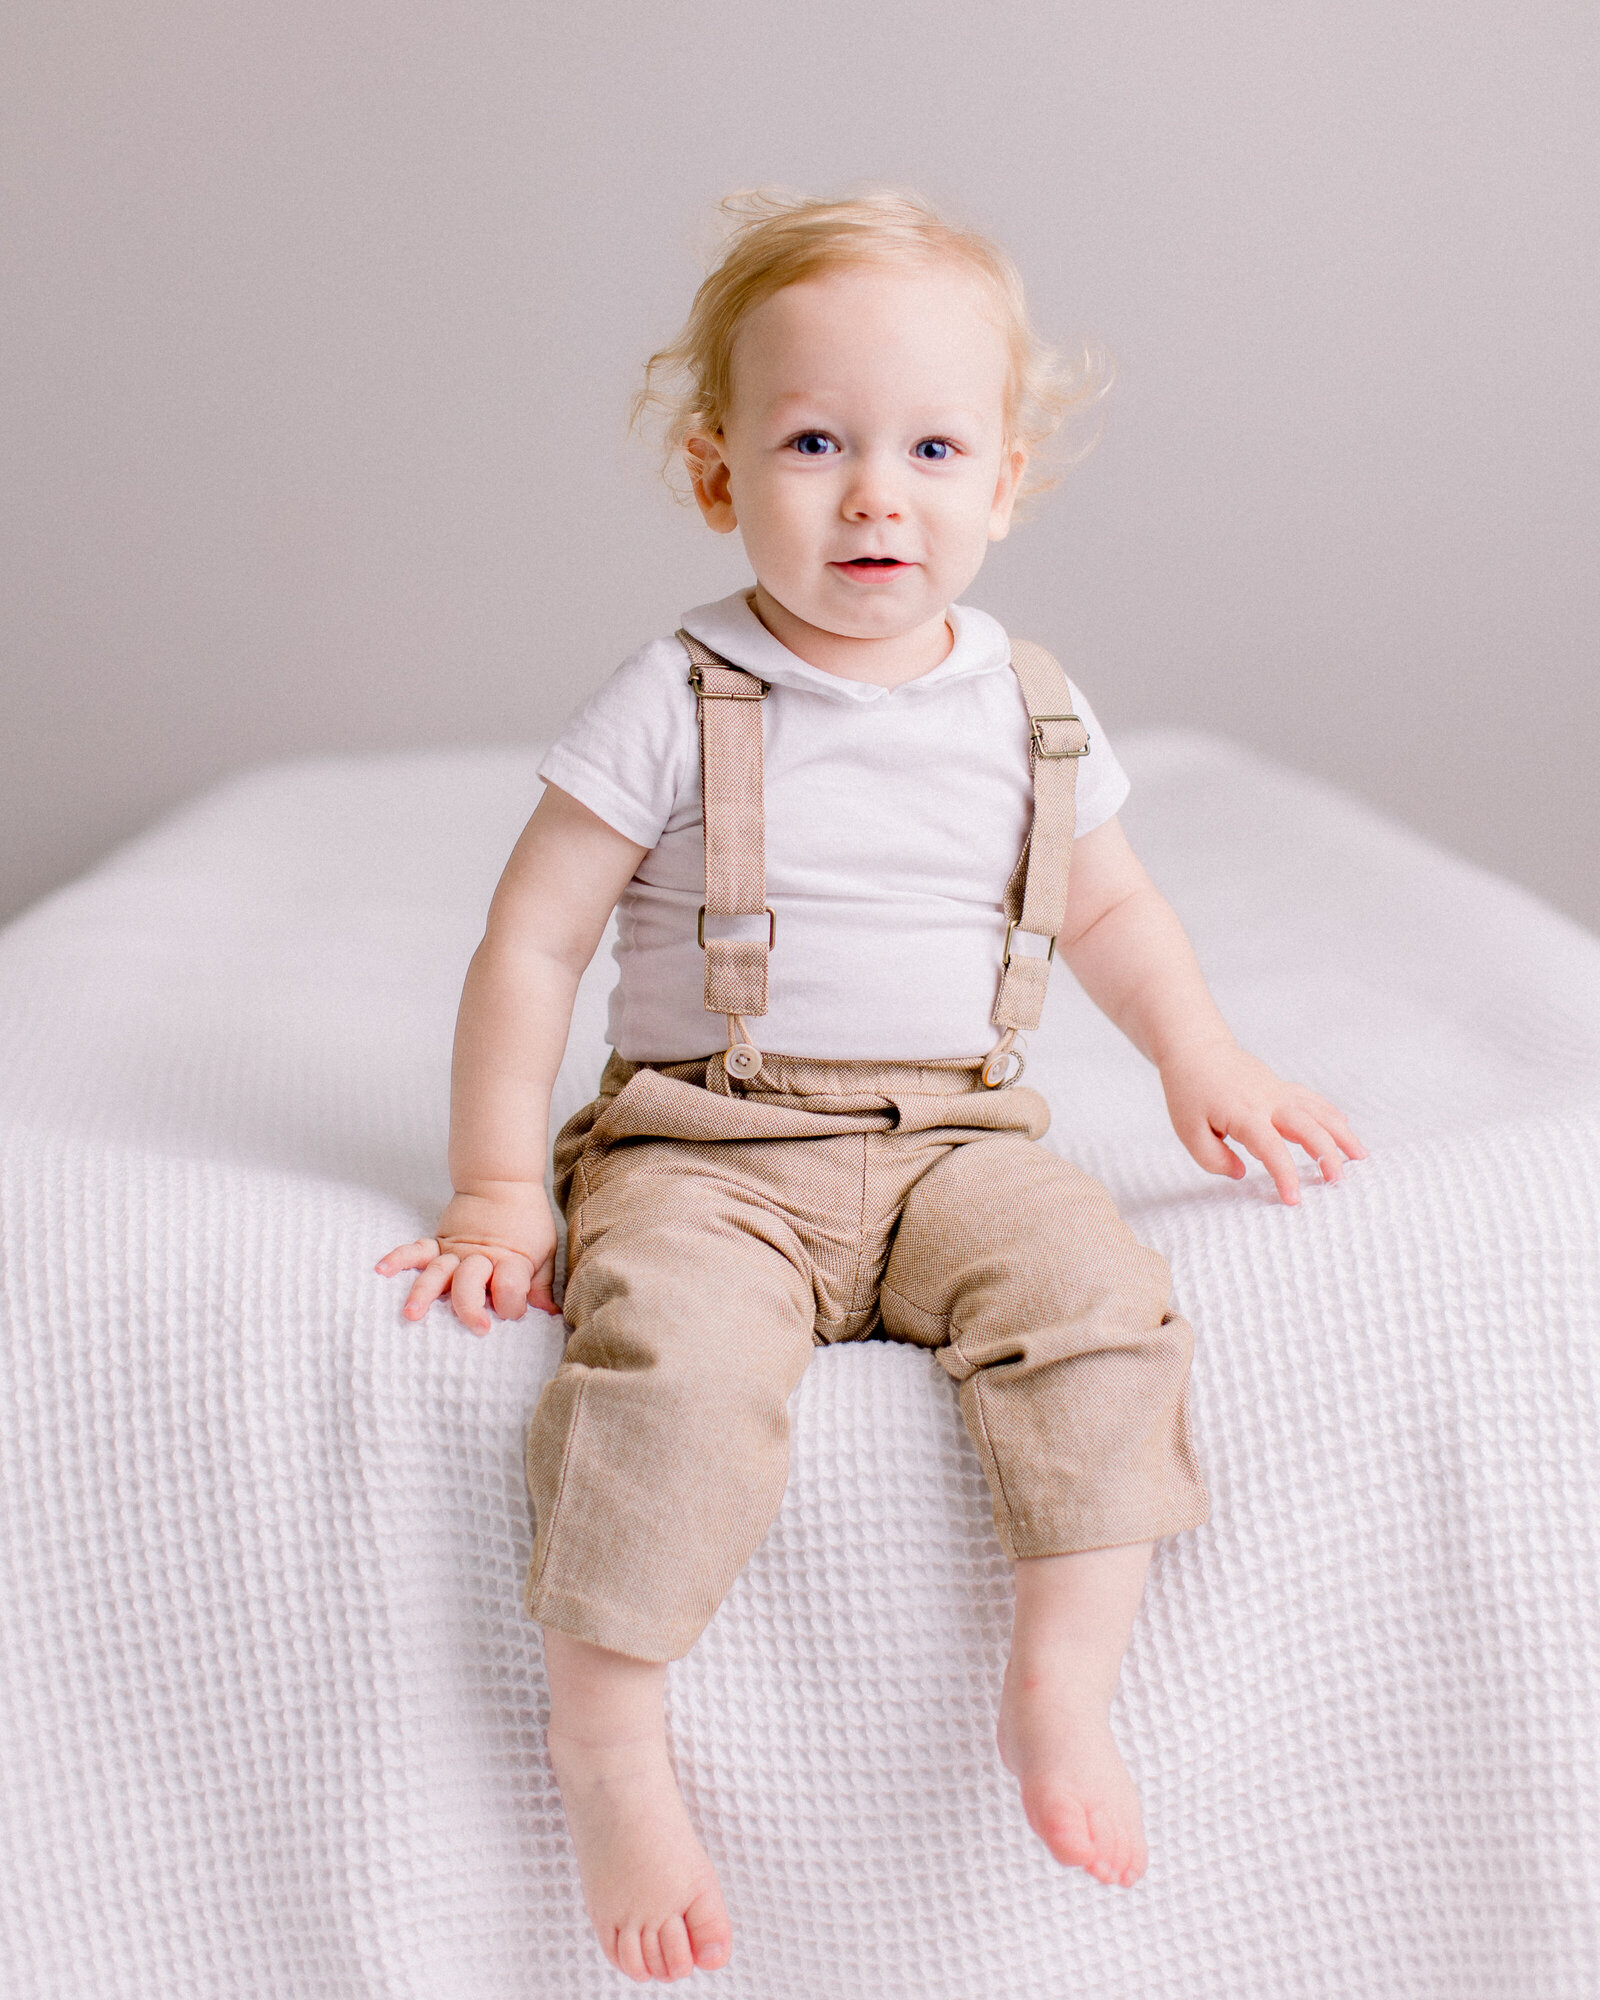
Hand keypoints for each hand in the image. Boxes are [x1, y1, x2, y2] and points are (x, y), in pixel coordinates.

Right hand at [375, 1185, 558, 1333]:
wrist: (503, 1182)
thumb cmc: (527, 1221)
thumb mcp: (544, 1250)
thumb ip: (540, 1283)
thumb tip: (550, 1314)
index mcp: (510, 1259)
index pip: (510, 1288)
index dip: (514, 1305)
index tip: (516, 1312)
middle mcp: (479, 1256)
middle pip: (470, 1283)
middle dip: (471, 1307)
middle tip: (477, 1328)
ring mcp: (455, 1250)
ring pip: (438, 1272)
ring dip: (424, 1293)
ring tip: (411, 1314)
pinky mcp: (439, 1242)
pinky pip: (415, 1250)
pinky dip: (397, 1258)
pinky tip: (381, 1269)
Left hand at [1160, 1038, 1365, 1205]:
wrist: (1195, 1051)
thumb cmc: (1189, 1093)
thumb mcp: (1188, 1131)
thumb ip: (1213, 1159)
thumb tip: (1242, 1174)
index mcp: (1244, 1115)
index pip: (1272, 1149)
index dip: (1285, 1175)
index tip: (1294, 1199)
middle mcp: (1268, 1102)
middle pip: (1308, 1127)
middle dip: (1327, 1155)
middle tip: (1337, 1182)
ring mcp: (1278, 1092)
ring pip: (1319, 1111)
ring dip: (1342, 1134)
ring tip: (1361, 1157)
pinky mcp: (1281, 1087)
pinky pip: (1313, 1100)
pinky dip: (1331, 1114)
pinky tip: (1345, 1128)